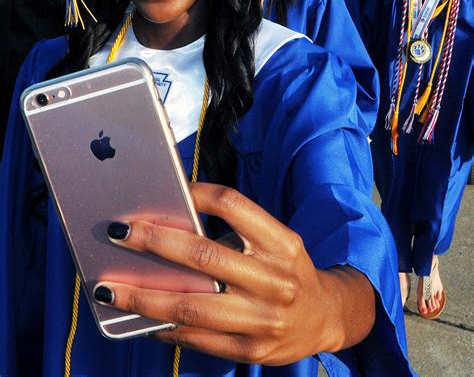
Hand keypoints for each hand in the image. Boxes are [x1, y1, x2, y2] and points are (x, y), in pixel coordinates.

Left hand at [94, 183, 374, 364]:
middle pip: (203, 255)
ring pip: (191, 305)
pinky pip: (195, 338)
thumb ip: (235, 233)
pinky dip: (162, 326)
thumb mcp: (275, 242)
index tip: (167, 189)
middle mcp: (274, 280)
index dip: (197, 192)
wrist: (324, 316)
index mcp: (281, 243)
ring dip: (143, 296)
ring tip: (109, 287)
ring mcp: (262, 320)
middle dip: (153, 242)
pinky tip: (140, 317)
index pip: (233, 205)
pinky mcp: (250, 350)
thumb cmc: (288, 269)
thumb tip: (170, 225)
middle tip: (118, 232)